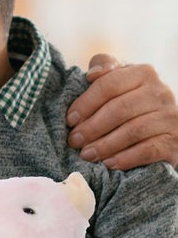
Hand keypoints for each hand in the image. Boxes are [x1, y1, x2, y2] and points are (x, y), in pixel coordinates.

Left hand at [67, 54, 177, 169]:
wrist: (165, 129)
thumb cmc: (132, 105)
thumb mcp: (120, 84)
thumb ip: (106, 74)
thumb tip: (92, 74)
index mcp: (143, 73)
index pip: (110, 84)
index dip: (86, 103)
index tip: (70, 120)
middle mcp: (160, 92)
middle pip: (120, 109)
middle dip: (92, 127)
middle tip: (74, 141)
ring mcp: (168, 117)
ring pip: (133, 131)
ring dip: (105, 145)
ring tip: (86, 155)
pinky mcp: (173, 140)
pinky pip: (148, 150)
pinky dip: (125, 158)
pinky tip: (108, 164)